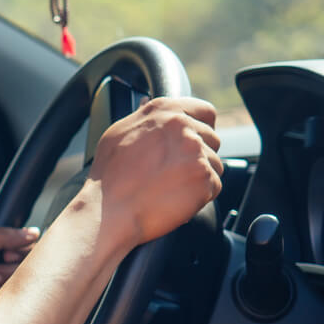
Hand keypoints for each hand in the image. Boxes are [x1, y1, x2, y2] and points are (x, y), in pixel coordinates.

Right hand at [87, 96, 223, 245]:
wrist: (108, 211)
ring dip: (199, 177)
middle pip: (212, 139)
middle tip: (173, 171)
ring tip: (170, 187)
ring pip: (215, 164)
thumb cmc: (109, 176)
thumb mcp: (119, 134)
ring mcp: (195, 152)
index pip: (205, 111)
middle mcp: (183, 126)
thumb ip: (146, 119)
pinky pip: (214, 186)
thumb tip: (158, 112)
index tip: (194, 141)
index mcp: (164, 111)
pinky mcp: (204, 178)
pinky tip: (176, 198)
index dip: (202, 128)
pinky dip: (200, 196)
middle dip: (198, 156)